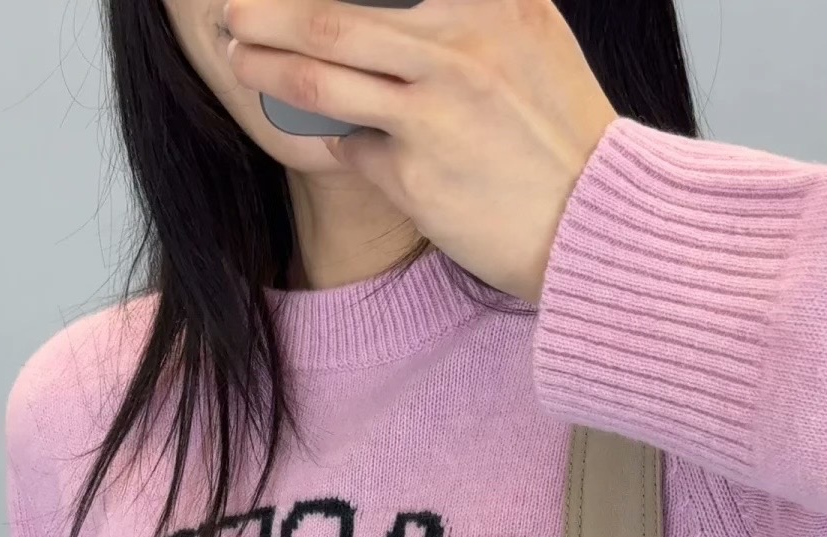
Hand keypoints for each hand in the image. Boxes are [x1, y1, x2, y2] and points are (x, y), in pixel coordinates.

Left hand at [222, 0, 618, 301]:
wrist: (596, 224)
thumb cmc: (564, 134)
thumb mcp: (534, 36)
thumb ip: (476, 4)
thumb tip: (395, 0)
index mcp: (493, 2)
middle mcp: (459, 48)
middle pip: (328, 19)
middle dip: (264, 14)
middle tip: (230, 11)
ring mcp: (433, 114)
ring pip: (320, 80)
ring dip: (266, 67)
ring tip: (239, 58)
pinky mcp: (414, 176)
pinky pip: (354, 147)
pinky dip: (338, 140)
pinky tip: (334, 138)